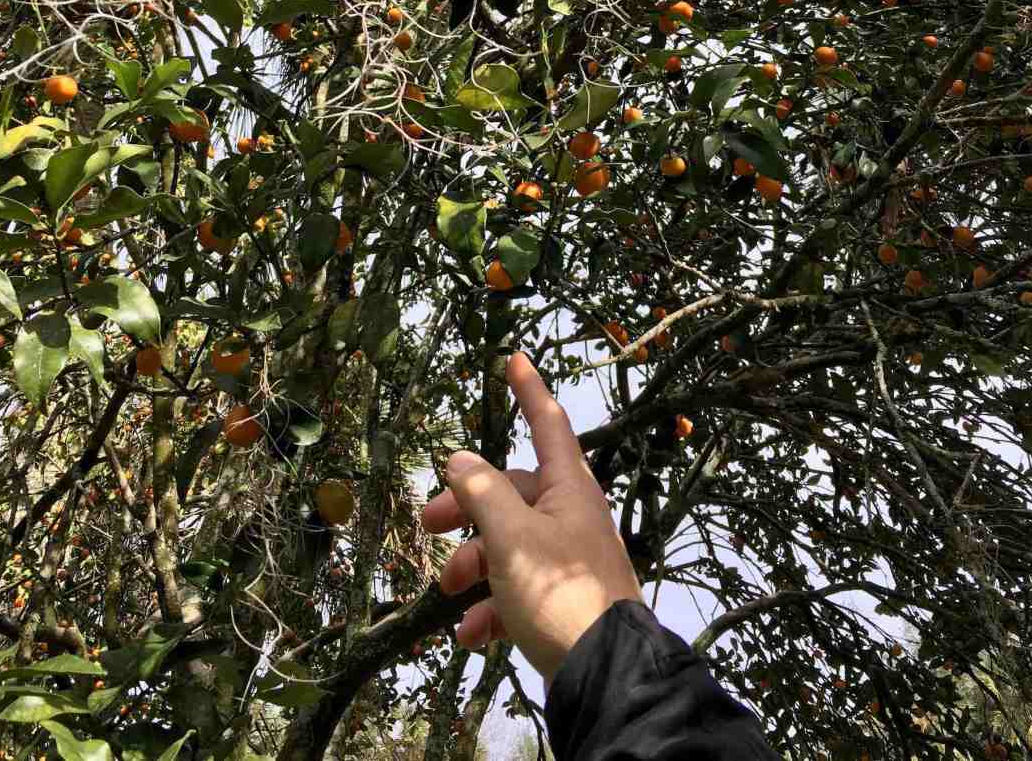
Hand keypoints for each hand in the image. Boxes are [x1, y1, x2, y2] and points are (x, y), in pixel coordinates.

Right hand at [421, 352, 643, 684]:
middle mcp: (572, 516)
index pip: (547, 424)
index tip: (515, 358)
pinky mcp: (562, 601)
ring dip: (472, 565)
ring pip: (508, 544)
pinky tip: (471, 633)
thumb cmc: (560, 594)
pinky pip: (518, 589)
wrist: (603, 674)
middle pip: (511, 492)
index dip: (528, 391)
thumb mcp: (511, 538)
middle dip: (466, 507)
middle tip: (428, 522)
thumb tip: (460, 459)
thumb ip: (482, 493)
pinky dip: (490, 606)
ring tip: (447, 591)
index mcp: (570, 489)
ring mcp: (567, 559)